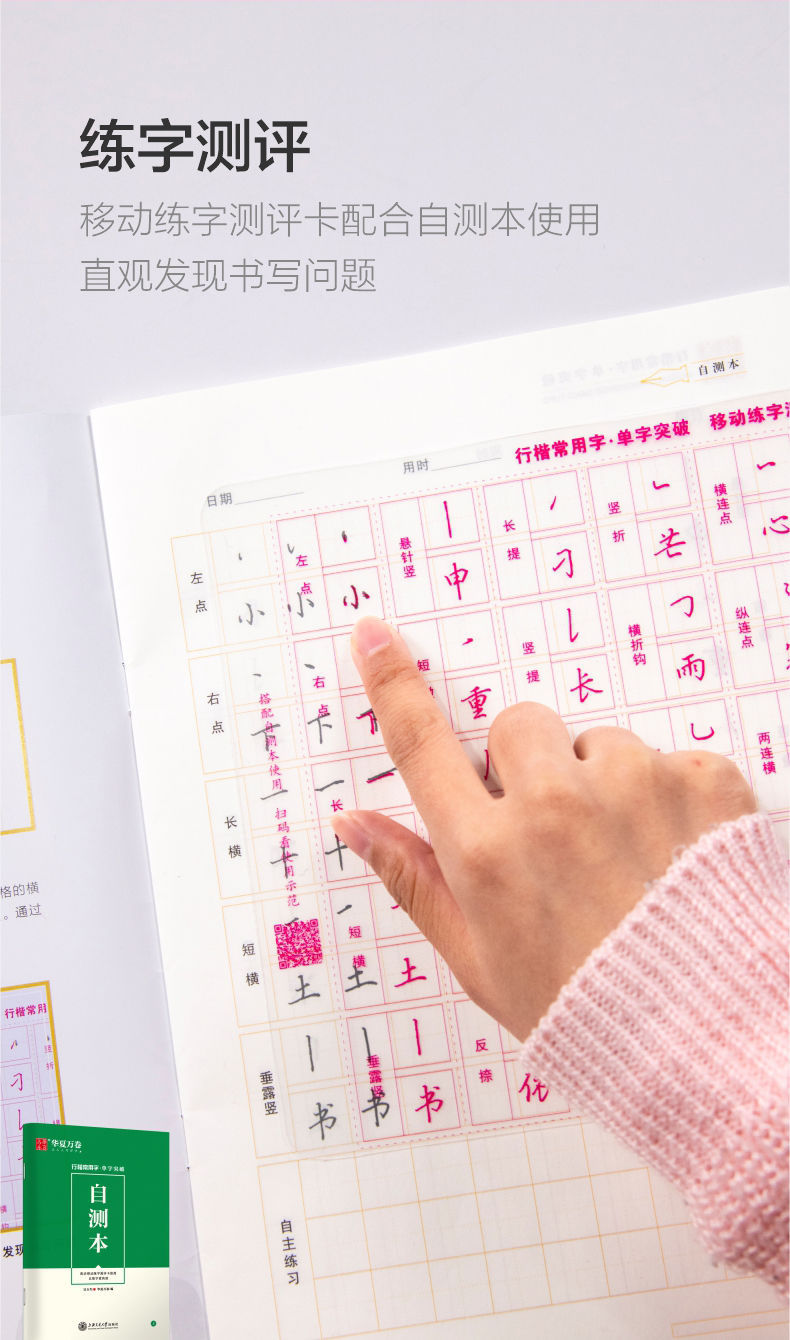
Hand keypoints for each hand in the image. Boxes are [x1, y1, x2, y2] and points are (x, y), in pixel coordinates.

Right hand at [331, 616, 756, 1041]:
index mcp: (488, 853)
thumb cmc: (584, 1010)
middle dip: (531, 763)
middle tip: (558, 831)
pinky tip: (677, 858)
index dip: (392, 683)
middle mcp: (554, 807)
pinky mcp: (702, 779)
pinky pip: (671, 759)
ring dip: (607, 784)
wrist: (707, 1038)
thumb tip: (351, 822)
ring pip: (600, 743)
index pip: (422, 746)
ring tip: (630, 862)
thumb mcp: (479, 960)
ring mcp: (633, 786)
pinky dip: (673, 799)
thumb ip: (414, 878)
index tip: (375, 634)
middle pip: (520, 726)